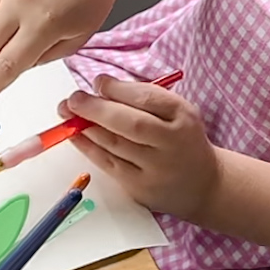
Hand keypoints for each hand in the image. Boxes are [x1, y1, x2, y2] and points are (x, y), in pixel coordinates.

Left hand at [62, 75, 219, 219]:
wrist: (203, 185)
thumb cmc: (182, 140)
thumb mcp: (177, 112)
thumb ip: (146, 98)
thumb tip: (101, 88)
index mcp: (183, 117)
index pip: (148, 99)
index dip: (118, 90)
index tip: (97, 82)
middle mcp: (171, 143)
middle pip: (130, 124)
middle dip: (96, 109)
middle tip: (73, 99)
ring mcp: (156, 168)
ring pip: (115, 144)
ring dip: (85, 127)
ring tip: (66, 113)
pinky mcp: (140, 187)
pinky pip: (108, 164)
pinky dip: (88, 147)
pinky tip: (75, 135)